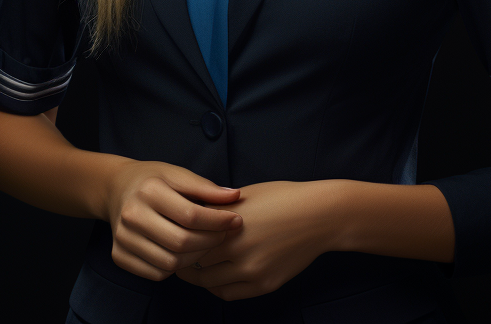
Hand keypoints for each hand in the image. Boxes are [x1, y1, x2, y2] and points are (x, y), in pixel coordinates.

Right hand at [105, 160, 243, 281]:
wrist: (116, 188)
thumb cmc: (153, 180)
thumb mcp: (178, 173)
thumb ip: (206, 187)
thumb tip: (235, 197)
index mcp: (148, 190)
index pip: (191, 215)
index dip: (218, 221)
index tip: (236, 220)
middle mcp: (132, 215)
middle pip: (180, 243)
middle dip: (209, 242)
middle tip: (223, 235)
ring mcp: (123, 239)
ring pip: (169, 263)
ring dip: (194, 258)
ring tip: (205, 244)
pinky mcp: (118, 256)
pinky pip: (156, 274)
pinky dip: (175, 268)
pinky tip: (183, 253)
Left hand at [173, 179, 337, 300]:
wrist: (319, 216)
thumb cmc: (283, 197)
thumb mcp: (245, 195)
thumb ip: (218, 209)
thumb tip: (192, 215)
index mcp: (230, 222)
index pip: (190, 237)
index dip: (179, 239)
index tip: (171, 238)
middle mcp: (238, 248)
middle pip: (196, 262)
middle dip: (184, 260)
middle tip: (175, 257)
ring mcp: (252, 269)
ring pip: (210, 283)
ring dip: (199, 278)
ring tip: (192, 271)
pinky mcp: (264, 285)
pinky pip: (229, 294)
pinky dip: (217, 289)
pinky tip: (214, 279)